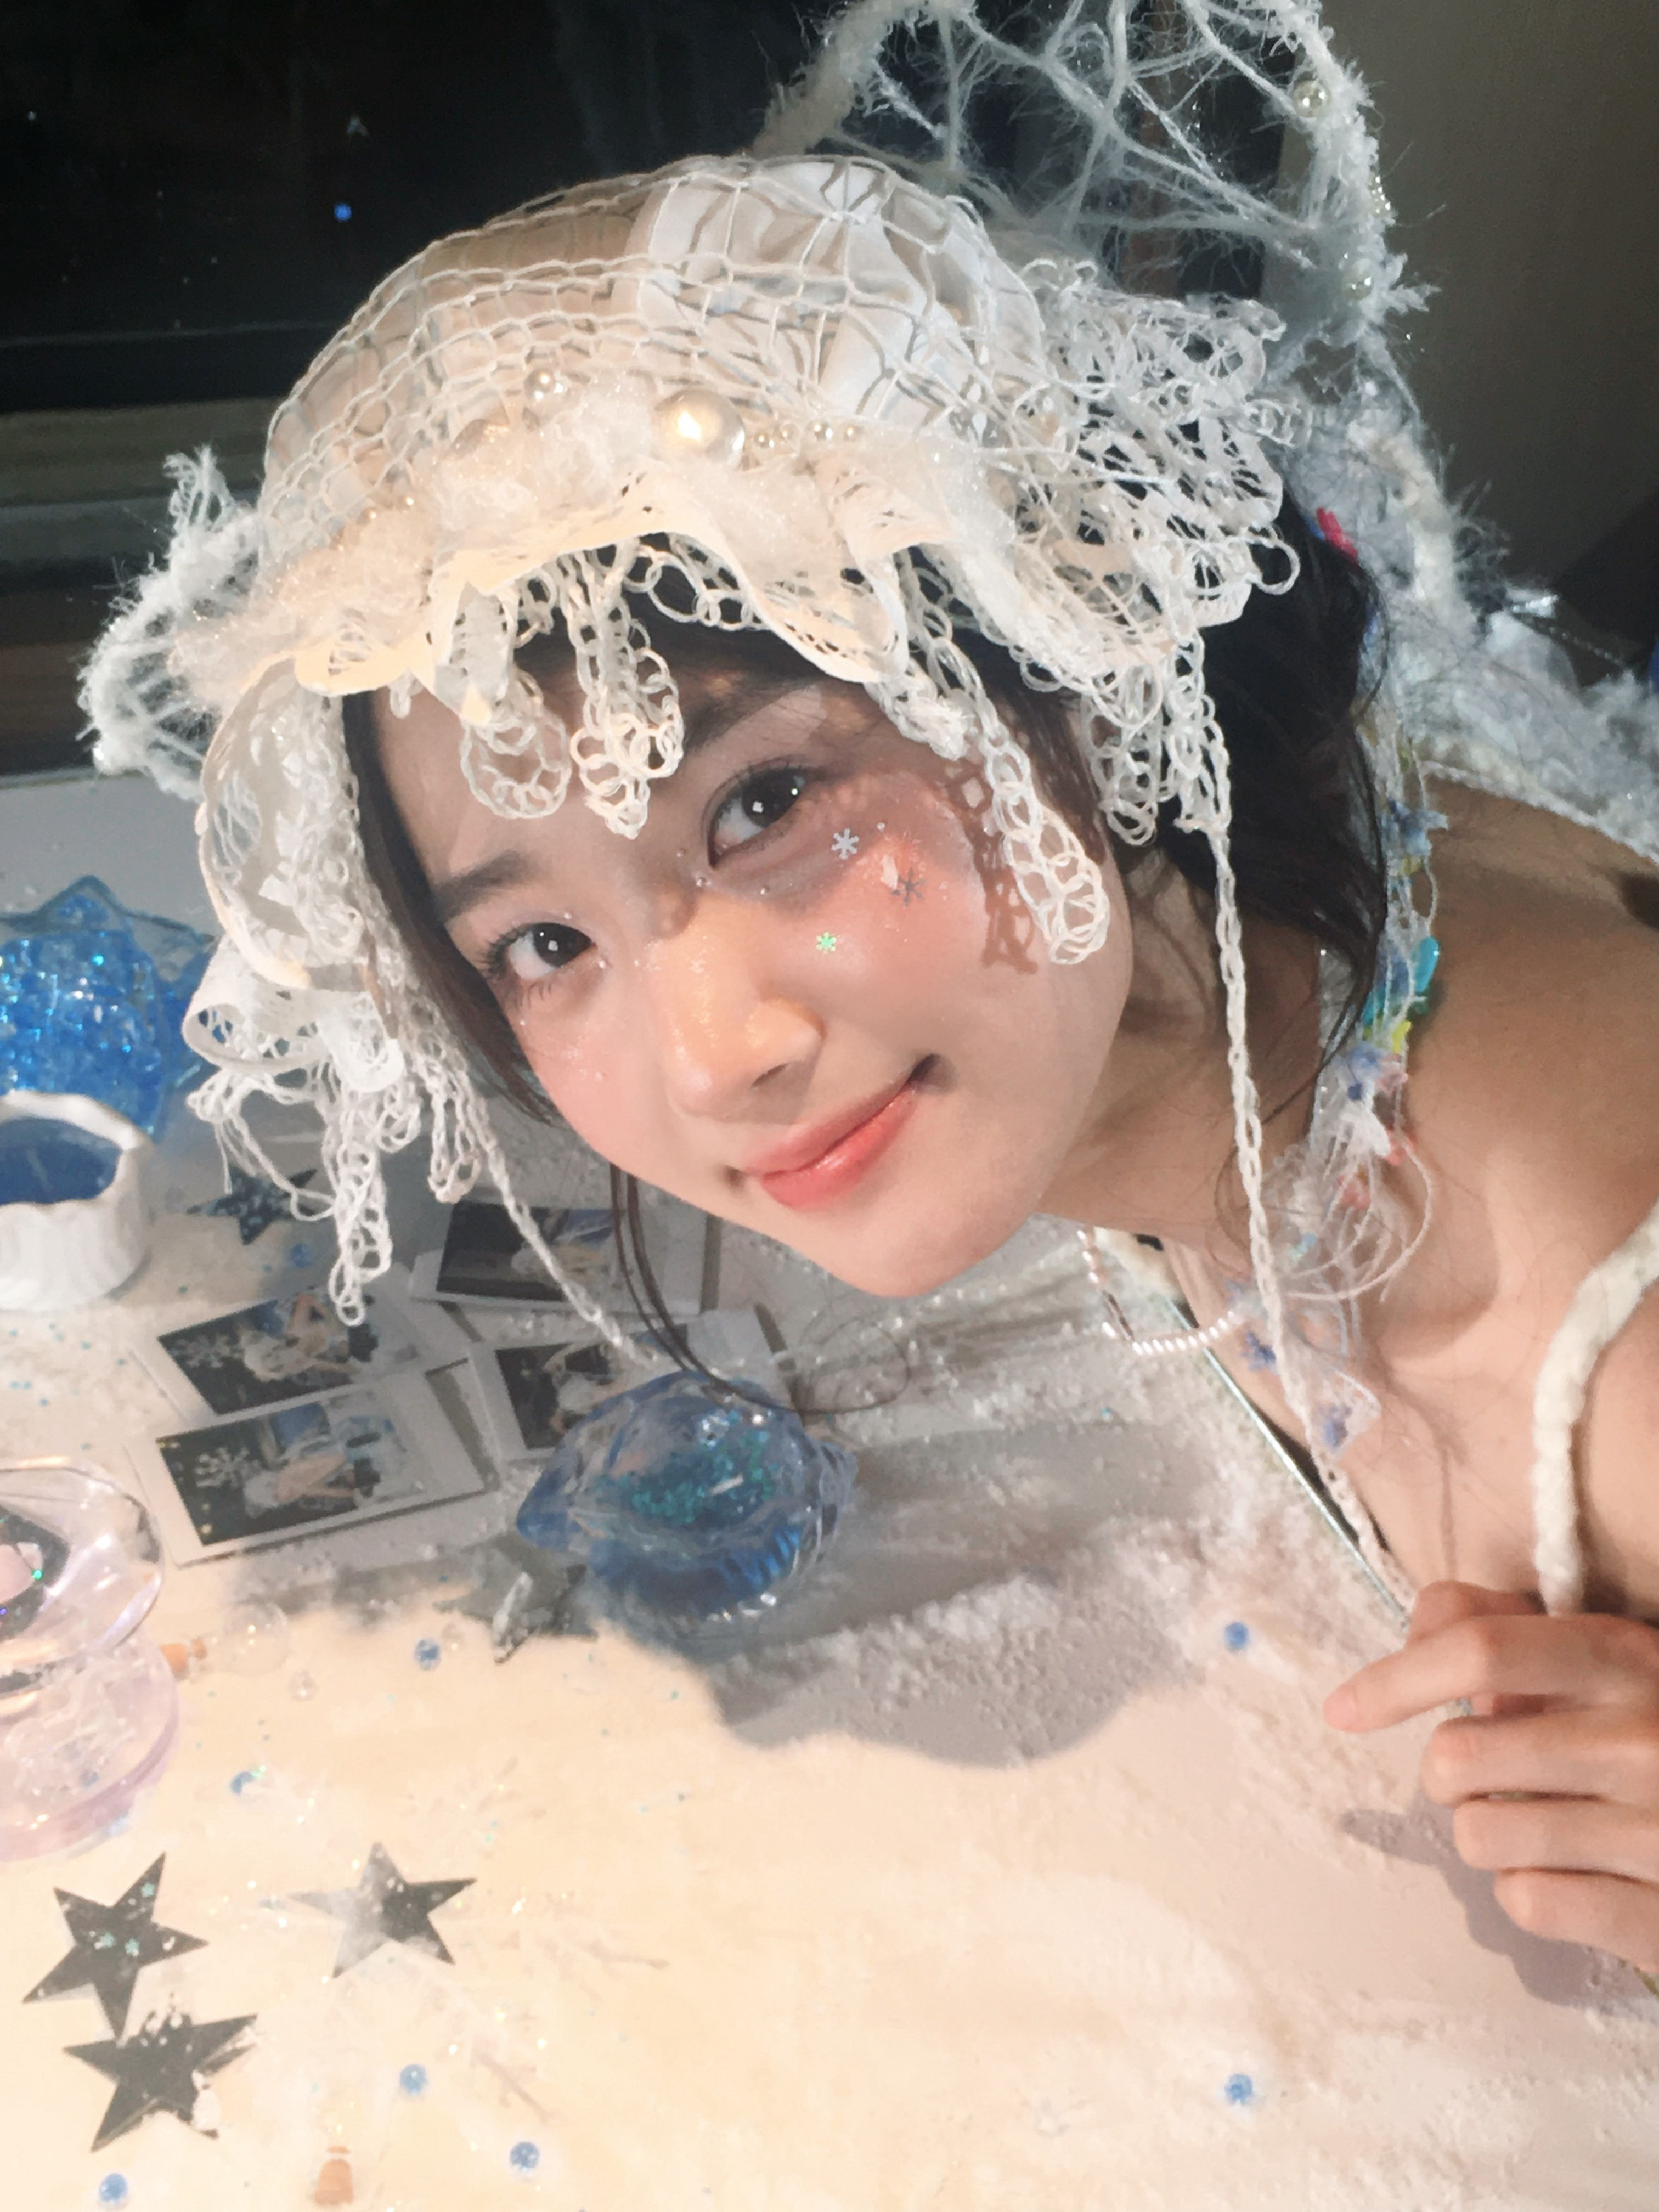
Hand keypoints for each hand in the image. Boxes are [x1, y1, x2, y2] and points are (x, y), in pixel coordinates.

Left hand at [1324, 1580, 1658, 1974]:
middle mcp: (1643, 1737)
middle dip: (1450, 1772)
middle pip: (1456, 1756)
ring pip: (1478, 1836)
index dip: (1394, 1680)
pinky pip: (1526, 1902)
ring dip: (1489, 1833)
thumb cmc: (1654, 1727)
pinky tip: (1578, 1871)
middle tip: (1493, 1775)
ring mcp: (1656, 1831)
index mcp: (1625, 1657)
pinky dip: (1532, 1891)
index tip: (1343, 1709)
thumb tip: (1419, 1629)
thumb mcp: (1602, 1657)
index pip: (1479, 1650)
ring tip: (1544, 1822)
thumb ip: (1502, 1627)